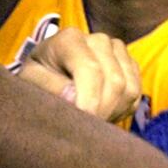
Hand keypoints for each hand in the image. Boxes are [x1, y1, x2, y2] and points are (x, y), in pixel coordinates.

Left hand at [18, 28, 142, 124]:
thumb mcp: (31, 82)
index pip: (91, 70)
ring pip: (129, 89)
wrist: (51, 72)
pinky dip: (122, 110)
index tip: (81, 121)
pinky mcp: (130, 65)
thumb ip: (48, 87)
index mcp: (70, 39)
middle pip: (114, 82)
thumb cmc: (38, 78)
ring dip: (112, 112)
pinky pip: (137, 94)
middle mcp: (98, 40)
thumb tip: (73, 98)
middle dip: (102, 111)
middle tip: (84, 129)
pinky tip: (101, 112)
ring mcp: (118, 51)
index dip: (90, 100)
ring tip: (90, 119)